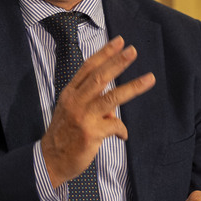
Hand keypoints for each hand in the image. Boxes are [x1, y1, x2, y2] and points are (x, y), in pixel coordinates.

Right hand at [40, 36, 154, 186]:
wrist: (51, 160)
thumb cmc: (64, 134)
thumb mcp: (71, 111)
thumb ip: (91, 102)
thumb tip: (113, 108)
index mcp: (70, 93)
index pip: (88, 68)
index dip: (104, 53)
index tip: (119, 41)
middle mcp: (75, 101)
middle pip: (100, 77)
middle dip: (118, 62)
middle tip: (133, 50)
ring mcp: (83, 117)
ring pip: (112, 98)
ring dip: (133, 87)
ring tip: (150, 78)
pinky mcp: (91, 133)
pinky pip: (115, 126)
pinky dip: (122, 130)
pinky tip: (122, 136)